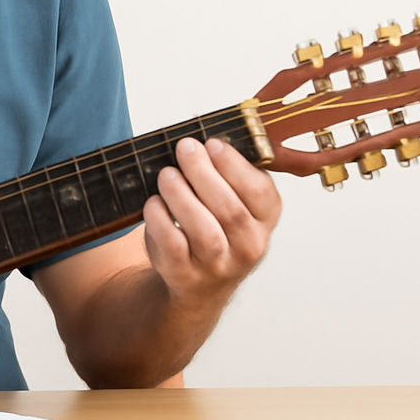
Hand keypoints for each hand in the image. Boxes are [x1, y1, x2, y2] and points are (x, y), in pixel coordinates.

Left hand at [143, 137, 280, 312]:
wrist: (198, 281)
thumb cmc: (214, 224)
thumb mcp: (232, 199)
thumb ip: (228, 171)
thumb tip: (204, 138)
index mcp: (264, 220)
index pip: (261, 194)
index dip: (235, 166)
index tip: (212, 144)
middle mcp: (247, 246)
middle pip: (230, 210)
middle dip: (203, 173)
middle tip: (184, 149)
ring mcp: (217, 264)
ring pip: (203, 230)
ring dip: (181, 195)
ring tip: (167, 174)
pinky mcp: (185, 274)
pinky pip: (172, 243)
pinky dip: (159, 217)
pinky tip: (155, 202)